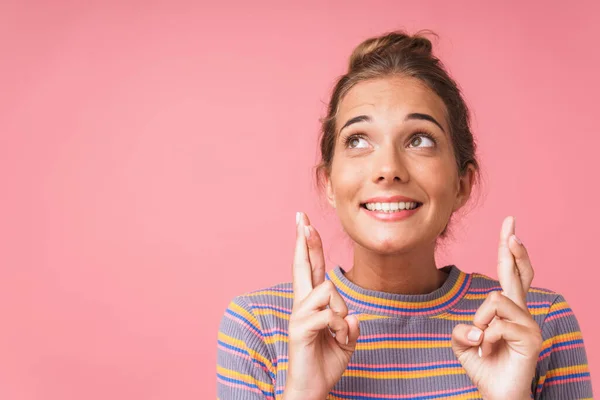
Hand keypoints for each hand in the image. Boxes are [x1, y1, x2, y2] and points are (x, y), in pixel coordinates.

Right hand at [283, 212, 359, 399]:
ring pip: (328, 292)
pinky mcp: (300, 329)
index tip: (304, 223)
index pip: (311, 267)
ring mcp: (299, 315)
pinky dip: (341, 329)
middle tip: (301, 218)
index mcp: (312, 303)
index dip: (309, 245)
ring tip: (338, 334)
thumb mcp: (346, 340)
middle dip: (304, 240)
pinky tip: (337, 339)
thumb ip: (350, 325)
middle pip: (303, 265)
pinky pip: (330, 315)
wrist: (312, 388)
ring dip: (342, 315)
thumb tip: (352, 317)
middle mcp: (302, 304)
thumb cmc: (326, 361)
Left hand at [451, 216, 541, 399]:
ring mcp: (528, 323)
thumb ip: (461, 328)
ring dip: (480, 322)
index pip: (510, 273)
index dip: (509, 250)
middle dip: (513, 248)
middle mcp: (521, 312)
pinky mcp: (531, 337)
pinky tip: (488, 352)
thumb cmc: (483, 366)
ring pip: (495, 300)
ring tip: (482, 343)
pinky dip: (485, 339)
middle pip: (519, 273)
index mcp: (506, 309)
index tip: (510, 225)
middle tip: (512, 229)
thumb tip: (475, 328)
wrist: (496, 393)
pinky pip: (497, 324)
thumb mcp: (463, 342)